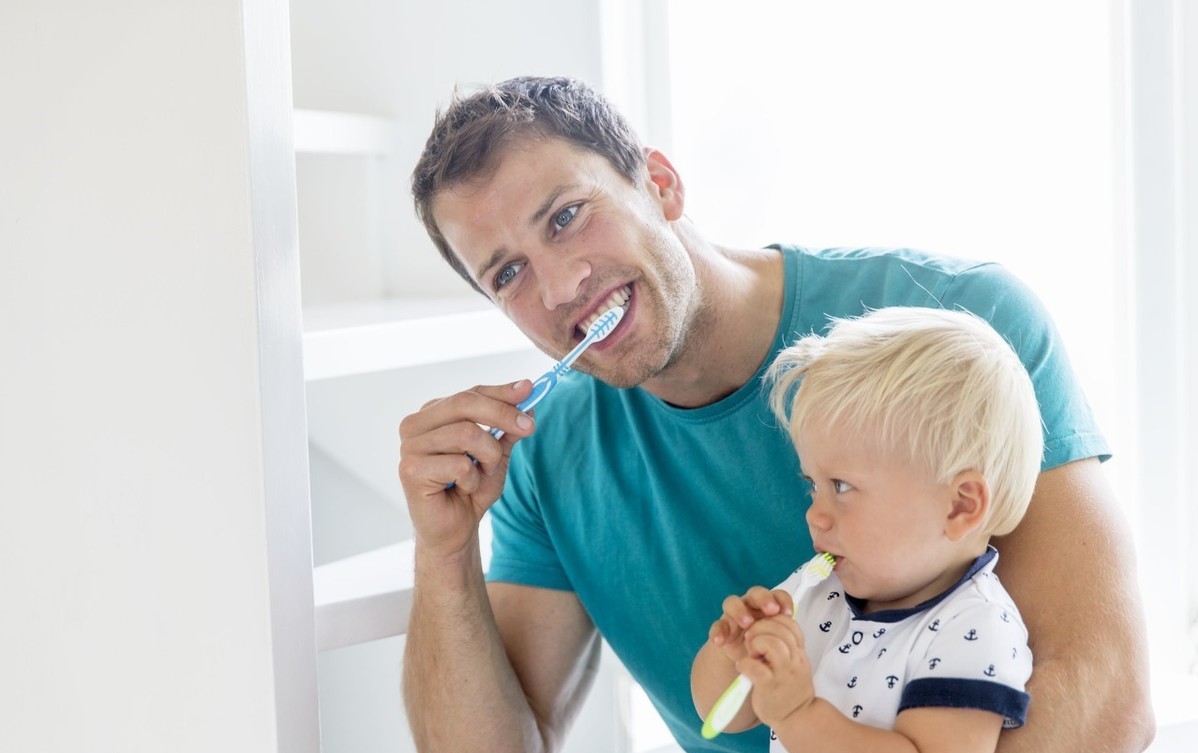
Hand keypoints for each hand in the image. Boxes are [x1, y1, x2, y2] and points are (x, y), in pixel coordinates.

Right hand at [397, 380, 535, 557]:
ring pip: (466, 433)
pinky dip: (472, 479)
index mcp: (432, 414)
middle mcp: (415, 425)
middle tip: (528, 427)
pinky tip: (462, 490)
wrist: (455, 531)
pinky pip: (459, 464)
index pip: (470, 393)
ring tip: (481, 475)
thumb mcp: (497, 454)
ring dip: (487, 458)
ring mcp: (409, 446)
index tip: (529, 390)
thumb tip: (528, 401)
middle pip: (465, 403)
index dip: (501, 392)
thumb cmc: (470, 490)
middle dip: (503, 414)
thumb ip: (508, 428)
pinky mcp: (410, 470)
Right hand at [708, 587, 793, 664]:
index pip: (777, 595)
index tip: (788, 613)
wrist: (745, 660)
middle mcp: (750, 605)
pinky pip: (717, 625)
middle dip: (763, 599)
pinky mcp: (722, 627)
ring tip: (747, 623)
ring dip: (739, 610)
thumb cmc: (765, 645)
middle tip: (771, 610)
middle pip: (755, 593)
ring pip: (732, 602)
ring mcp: (734, 615)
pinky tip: (720, 641)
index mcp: (768, 606)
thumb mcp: (777, 639)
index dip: (783, 600)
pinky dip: (718, 632)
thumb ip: (784, 631)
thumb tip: (794, 628)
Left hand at [738, 613, 814, 728]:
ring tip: (750, 653)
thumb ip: (787, 645)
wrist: (797, 718)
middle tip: (751, 639)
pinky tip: (743, 667)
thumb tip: (768, 624)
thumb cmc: (790, 688)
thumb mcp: (795, 663)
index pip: (790, 623)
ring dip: (754, 643)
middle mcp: (795, 660)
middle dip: (759, 628)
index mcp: (799, 652)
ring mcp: (783, 673)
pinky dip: (744, 663)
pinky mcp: (769, 686)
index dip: (772, 620)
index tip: (763, 630)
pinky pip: (754, 666)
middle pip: (779, 628)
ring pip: (770, 643)